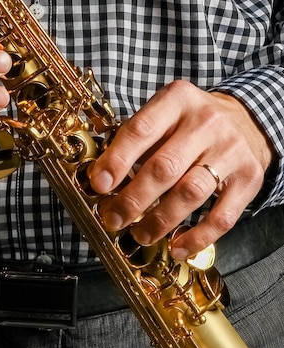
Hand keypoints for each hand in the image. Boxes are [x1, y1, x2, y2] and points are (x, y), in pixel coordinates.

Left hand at [89, 80, 275, 258]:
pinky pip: (222, 216)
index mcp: (177, 100)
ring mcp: (231, 150)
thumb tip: (101, 177)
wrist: (247, 120)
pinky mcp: (249, 178)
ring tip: (140, 234)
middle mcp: (206, 122)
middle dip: (133, 199)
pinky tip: (177, 247)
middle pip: (165, 167)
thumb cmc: (191, 123)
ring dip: (160, 220)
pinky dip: (198, 237)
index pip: (141, 130)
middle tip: (113, 219)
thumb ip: (135, 139)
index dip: (117, 160)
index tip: (99, 185)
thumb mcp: (164, 113)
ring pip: (190, 193)